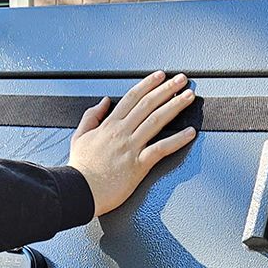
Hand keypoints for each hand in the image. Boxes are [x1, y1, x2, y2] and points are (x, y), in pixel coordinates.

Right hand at [69, 72, 196, 215]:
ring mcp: (131, 147)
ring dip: (175, 106)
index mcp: (109, 125)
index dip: (148, 84)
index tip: (160, 76)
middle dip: (167, 89)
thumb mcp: (79, 136)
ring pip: (157, 120)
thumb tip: (104, 101)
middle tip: (182, 80)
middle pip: (148, 104)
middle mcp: (121, 132)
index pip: (132, 97)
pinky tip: (190, 133)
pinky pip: (161, 149)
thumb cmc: (80, 169)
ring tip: (189, 97)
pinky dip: (177, 140)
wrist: (78, 191)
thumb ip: (92, 116)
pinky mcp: (138, 165)